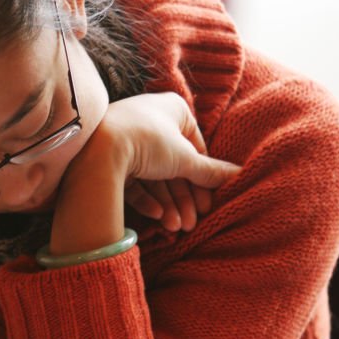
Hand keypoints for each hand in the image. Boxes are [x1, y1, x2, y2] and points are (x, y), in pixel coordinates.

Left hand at [101, 93, 239, 227]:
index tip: (207, 204)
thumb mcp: (186, 159)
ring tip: (175, 228)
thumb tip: (239, 175)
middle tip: (191, 225)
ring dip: (168, 205)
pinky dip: (147, 199)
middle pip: (174, 167)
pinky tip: (157, 217)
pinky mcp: (111, 158)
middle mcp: (151, 120)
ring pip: (154, 177)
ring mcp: (129, 139)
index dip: (203, 179)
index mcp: (173, 110)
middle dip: (183, 199)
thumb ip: (211, 171)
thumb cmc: (149, 142)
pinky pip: (134, 180)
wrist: (99, 148)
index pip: (196, 148)